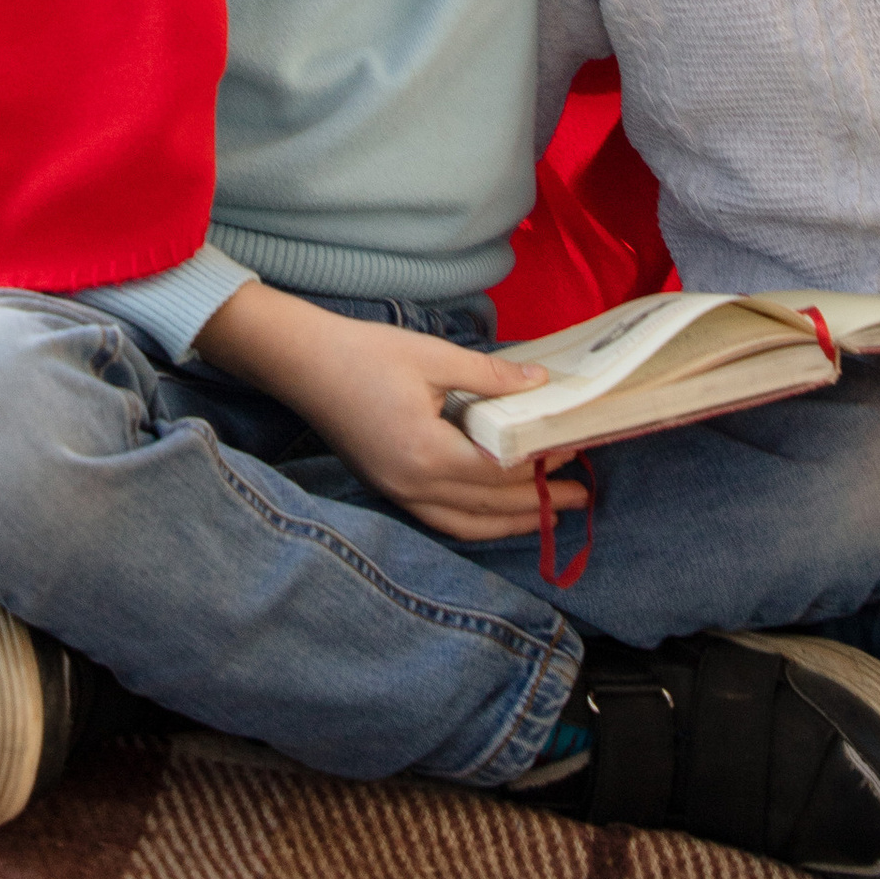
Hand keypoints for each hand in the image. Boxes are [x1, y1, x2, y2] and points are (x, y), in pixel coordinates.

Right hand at [193, 279, 583, 541]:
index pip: (500, 473)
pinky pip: (441, 519)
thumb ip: (491, 377)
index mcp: (428, 454)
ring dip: (508, 523)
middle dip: (537, 506)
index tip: (572, 451)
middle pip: (489, 509)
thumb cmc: (364, 353)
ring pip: (465, 525)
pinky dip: (474, 521)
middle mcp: (413, 486)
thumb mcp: (434, 356)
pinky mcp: (387, 488)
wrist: (300, 362)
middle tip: (579, 499)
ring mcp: (397, 493)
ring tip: (545, 514)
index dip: (540, 465)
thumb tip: (540, 382)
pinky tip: (492, 511)